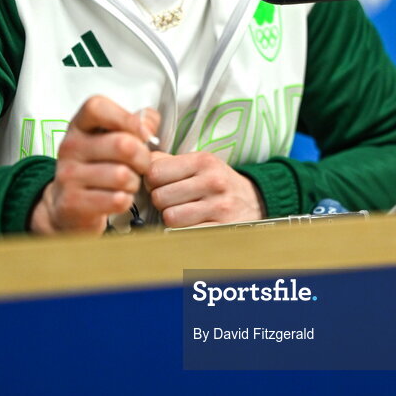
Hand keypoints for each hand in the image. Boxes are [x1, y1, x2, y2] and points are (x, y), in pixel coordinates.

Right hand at [29, 97, 159, 234]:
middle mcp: (70, 147)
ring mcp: (68, 175)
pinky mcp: (72, 202)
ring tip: (129, 184)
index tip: (144, 134)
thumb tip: (149, 125)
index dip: (126, 118)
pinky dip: (126, 201)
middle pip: (123, 144)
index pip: (97, 107)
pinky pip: (117, 200)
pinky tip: (119, 198)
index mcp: (79, 126)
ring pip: (122, 175)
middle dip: (143, 158)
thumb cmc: (96, 168)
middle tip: (142, 166)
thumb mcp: (111, 140)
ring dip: (134, 183)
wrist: (67, 206)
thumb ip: (136, 124)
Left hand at [145, 150, 264, 227]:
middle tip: (173, 200)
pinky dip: (183, 231)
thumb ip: (169, 162)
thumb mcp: (200, 164)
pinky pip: (185, 234)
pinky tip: (192, 224)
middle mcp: (212, 182)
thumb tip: (140, 161)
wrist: (254, 201)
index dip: (151, 181)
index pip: (155, 171)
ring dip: (171, 218)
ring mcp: (218, 207)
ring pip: (170, 217)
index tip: (160, 184)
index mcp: (203, 161)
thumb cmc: (218, 182)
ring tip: (183, 212)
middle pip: (159, 197)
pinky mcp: (221, 229)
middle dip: (161, 201)